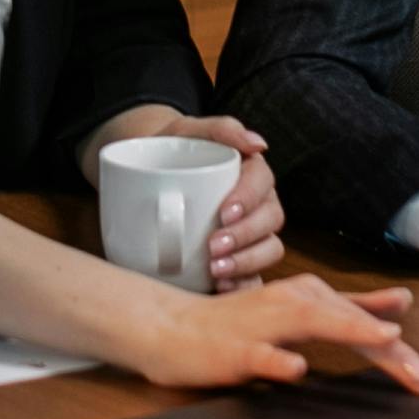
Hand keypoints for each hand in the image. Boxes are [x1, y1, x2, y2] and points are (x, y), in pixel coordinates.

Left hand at [91, 105, 286, 287]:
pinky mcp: (240, 260)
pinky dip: (243, 286)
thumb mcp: (189, 131)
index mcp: (252, 174)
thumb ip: (220, 130)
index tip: (223, 212)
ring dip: (246, 263)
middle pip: (270, 221)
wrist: (148, 175)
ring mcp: (254, 235)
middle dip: (245, 236)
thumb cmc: (176, 150)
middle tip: (213, 246)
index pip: (262, 183)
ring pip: (269, 251)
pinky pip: (254, 277)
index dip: (248, 199)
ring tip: (215, 271)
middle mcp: (260, 205)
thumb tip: (257, 143)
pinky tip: (222, 288)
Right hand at [134, 274, 418, 398]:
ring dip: (351, 330)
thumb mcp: (299, 311)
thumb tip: (401, 302)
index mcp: (310, 298)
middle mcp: (292, 303)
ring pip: (313, 323)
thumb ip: (349, 309)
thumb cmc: (235, 324)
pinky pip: (259, 354)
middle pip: (351, 324)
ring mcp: (263, 325)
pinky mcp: (234, 349)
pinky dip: (279, 360)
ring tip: (385, 339)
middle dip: (393, 352)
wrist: (169, 328)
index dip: (403, 353)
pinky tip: (297, 369)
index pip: (367, 325)